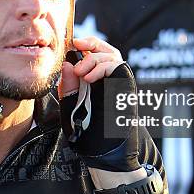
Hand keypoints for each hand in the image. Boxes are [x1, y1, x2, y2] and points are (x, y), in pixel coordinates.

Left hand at [59, 37, 140, 173]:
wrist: (103, 150)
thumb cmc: (88, 131)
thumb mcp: (71, 104)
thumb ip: (68, 86)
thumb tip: (68, 65)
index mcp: (97, 80)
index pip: (95, 54)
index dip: (86, 44)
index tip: (72, 42)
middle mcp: (110, 79)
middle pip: (107, 49)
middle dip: (92, 43)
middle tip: (76, 44)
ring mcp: (119, 82)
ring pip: (112, 55)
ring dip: (94, 58)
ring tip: (81, 72)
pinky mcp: (126, 87)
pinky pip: (117, 67)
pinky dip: (101, 67)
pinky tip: (88, 77)